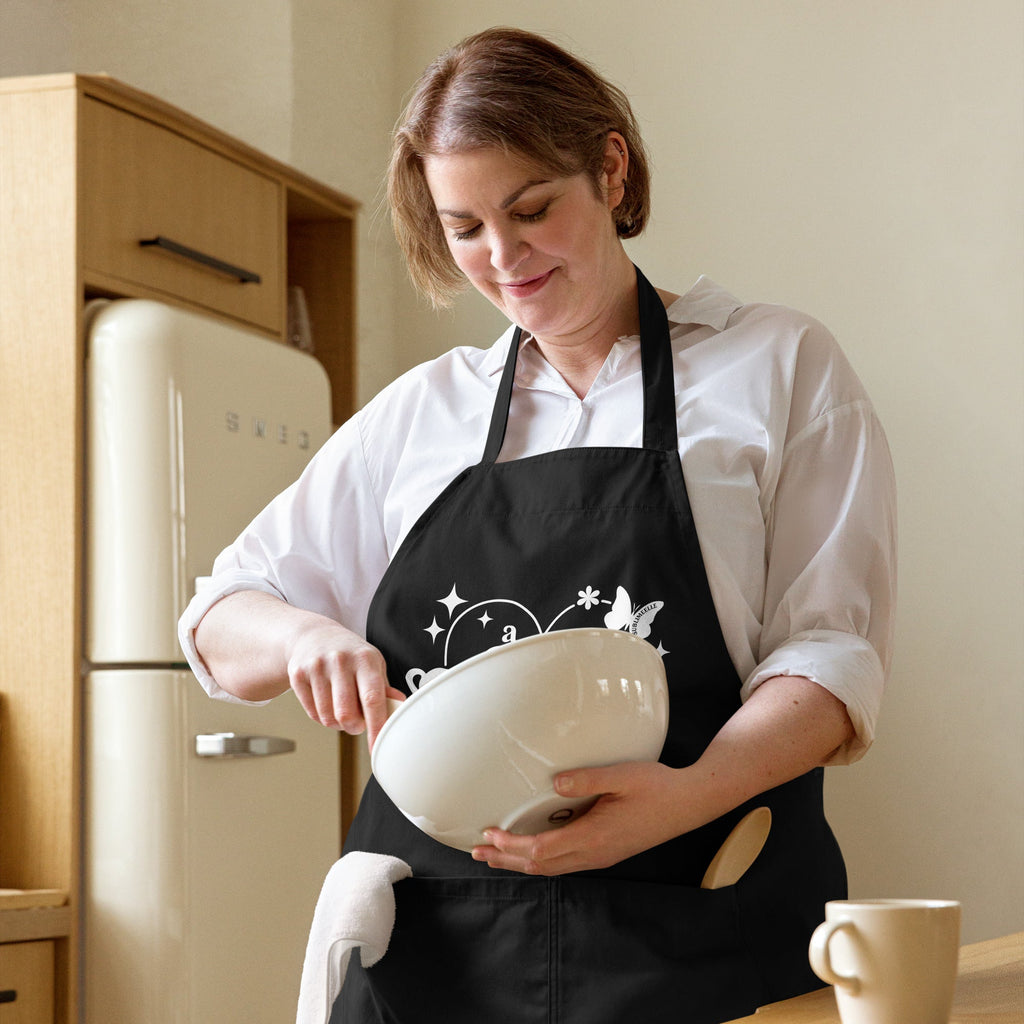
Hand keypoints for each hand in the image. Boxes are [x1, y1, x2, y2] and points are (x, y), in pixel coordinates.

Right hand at [286, 620, 403, 746]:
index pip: (372, 698)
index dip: (377, 726)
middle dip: (354, 727)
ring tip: (340, 709)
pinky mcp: (298, 675)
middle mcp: (341, 660)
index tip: (378, 746)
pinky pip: (312, 713)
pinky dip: (322, 716)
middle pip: (346, 714)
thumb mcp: (371, 664)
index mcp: (365, 659)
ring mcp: (317, 667)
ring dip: (337, 724)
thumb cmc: (349, 654)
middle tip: (357, 723)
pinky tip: (326, 701)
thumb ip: (384, 688)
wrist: (313, 635)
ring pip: (328, 717)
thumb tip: (400, 705)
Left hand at [471, 761, 696, 874]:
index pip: (542, 850)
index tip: (489, 832)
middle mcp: (594, 853)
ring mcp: (601, 856)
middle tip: (478, 851)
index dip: (512, 845)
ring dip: (520, 862)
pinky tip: (531, 851)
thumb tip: (555, 782)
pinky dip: (539, 860)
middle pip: (540, 866)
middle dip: (506, 859)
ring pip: (551, 868)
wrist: (689, 804)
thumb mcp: (623, 775)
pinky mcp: (606, 852)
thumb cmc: (657, 787)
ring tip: (495, 854)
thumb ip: (587, 779)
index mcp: (595, 837)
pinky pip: (564, 863)